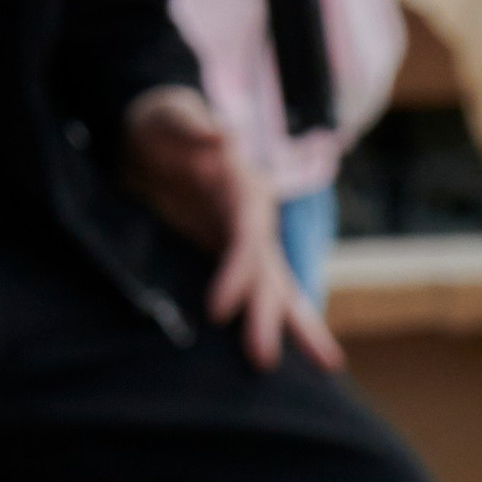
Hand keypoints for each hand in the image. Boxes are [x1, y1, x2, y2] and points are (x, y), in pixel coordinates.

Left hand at [122, 86, 341, 371]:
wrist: (155, 137)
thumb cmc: (162, 123)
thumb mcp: (169, 115)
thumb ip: (191, 124)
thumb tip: (222, 132)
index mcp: (243, 186)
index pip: (247, 235)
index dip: (237, 272)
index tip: (217, 310)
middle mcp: (253, 218)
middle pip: (268, 271)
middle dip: (270, 316)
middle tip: (265, 361)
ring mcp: (243, 240)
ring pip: (275, 287)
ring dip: (290, 325)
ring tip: (326, 366)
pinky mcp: (227, 257)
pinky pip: (256, 293)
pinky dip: (273, 320)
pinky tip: (288, 352)